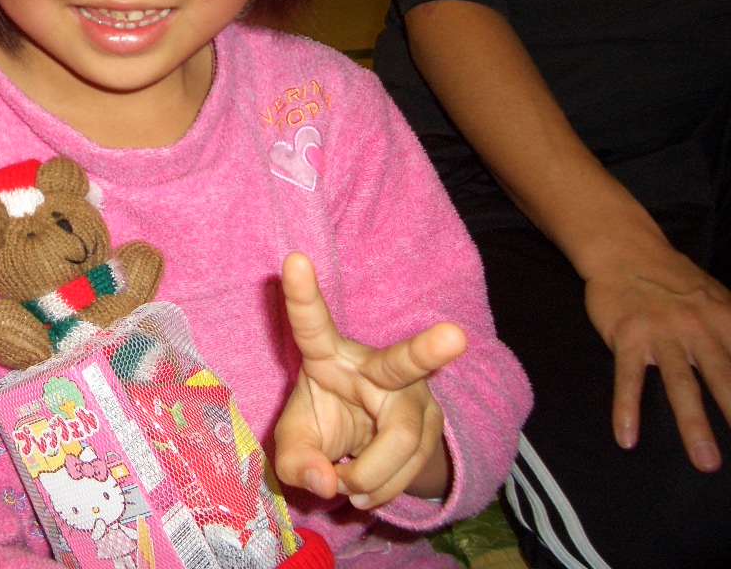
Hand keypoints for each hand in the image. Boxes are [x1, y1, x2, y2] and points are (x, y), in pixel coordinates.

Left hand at [273, 252, 466, 508]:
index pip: (312, 324)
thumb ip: (297, 461)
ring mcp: (414, 393)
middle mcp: (377, 367)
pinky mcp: (435, 423)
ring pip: (401, 442)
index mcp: (328, 354)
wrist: (363, 445)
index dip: (302, 295)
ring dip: (368, 477)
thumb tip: (328, 482)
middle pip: (404, 362)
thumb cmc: (322, 424)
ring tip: (345, 482)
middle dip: (429, 350)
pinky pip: (412, 467)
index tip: (293, 259)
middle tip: (455, 337)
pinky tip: (366, 487)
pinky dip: (382, 490)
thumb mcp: (296, 442)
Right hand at [582, 233, 730, 472]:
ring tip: (705, 461)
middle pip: (723, 377)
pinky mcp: (627, 337)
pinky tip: (626, 437)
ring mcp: (661, 334)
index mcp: (725, 319)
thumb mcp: (720, 299)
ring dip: (693, 424)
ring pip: (680, 384)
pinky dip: (626, 408)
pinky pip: (628, 378)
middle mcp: (698, 328)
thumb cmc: (674, 281)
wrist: (625, 252)